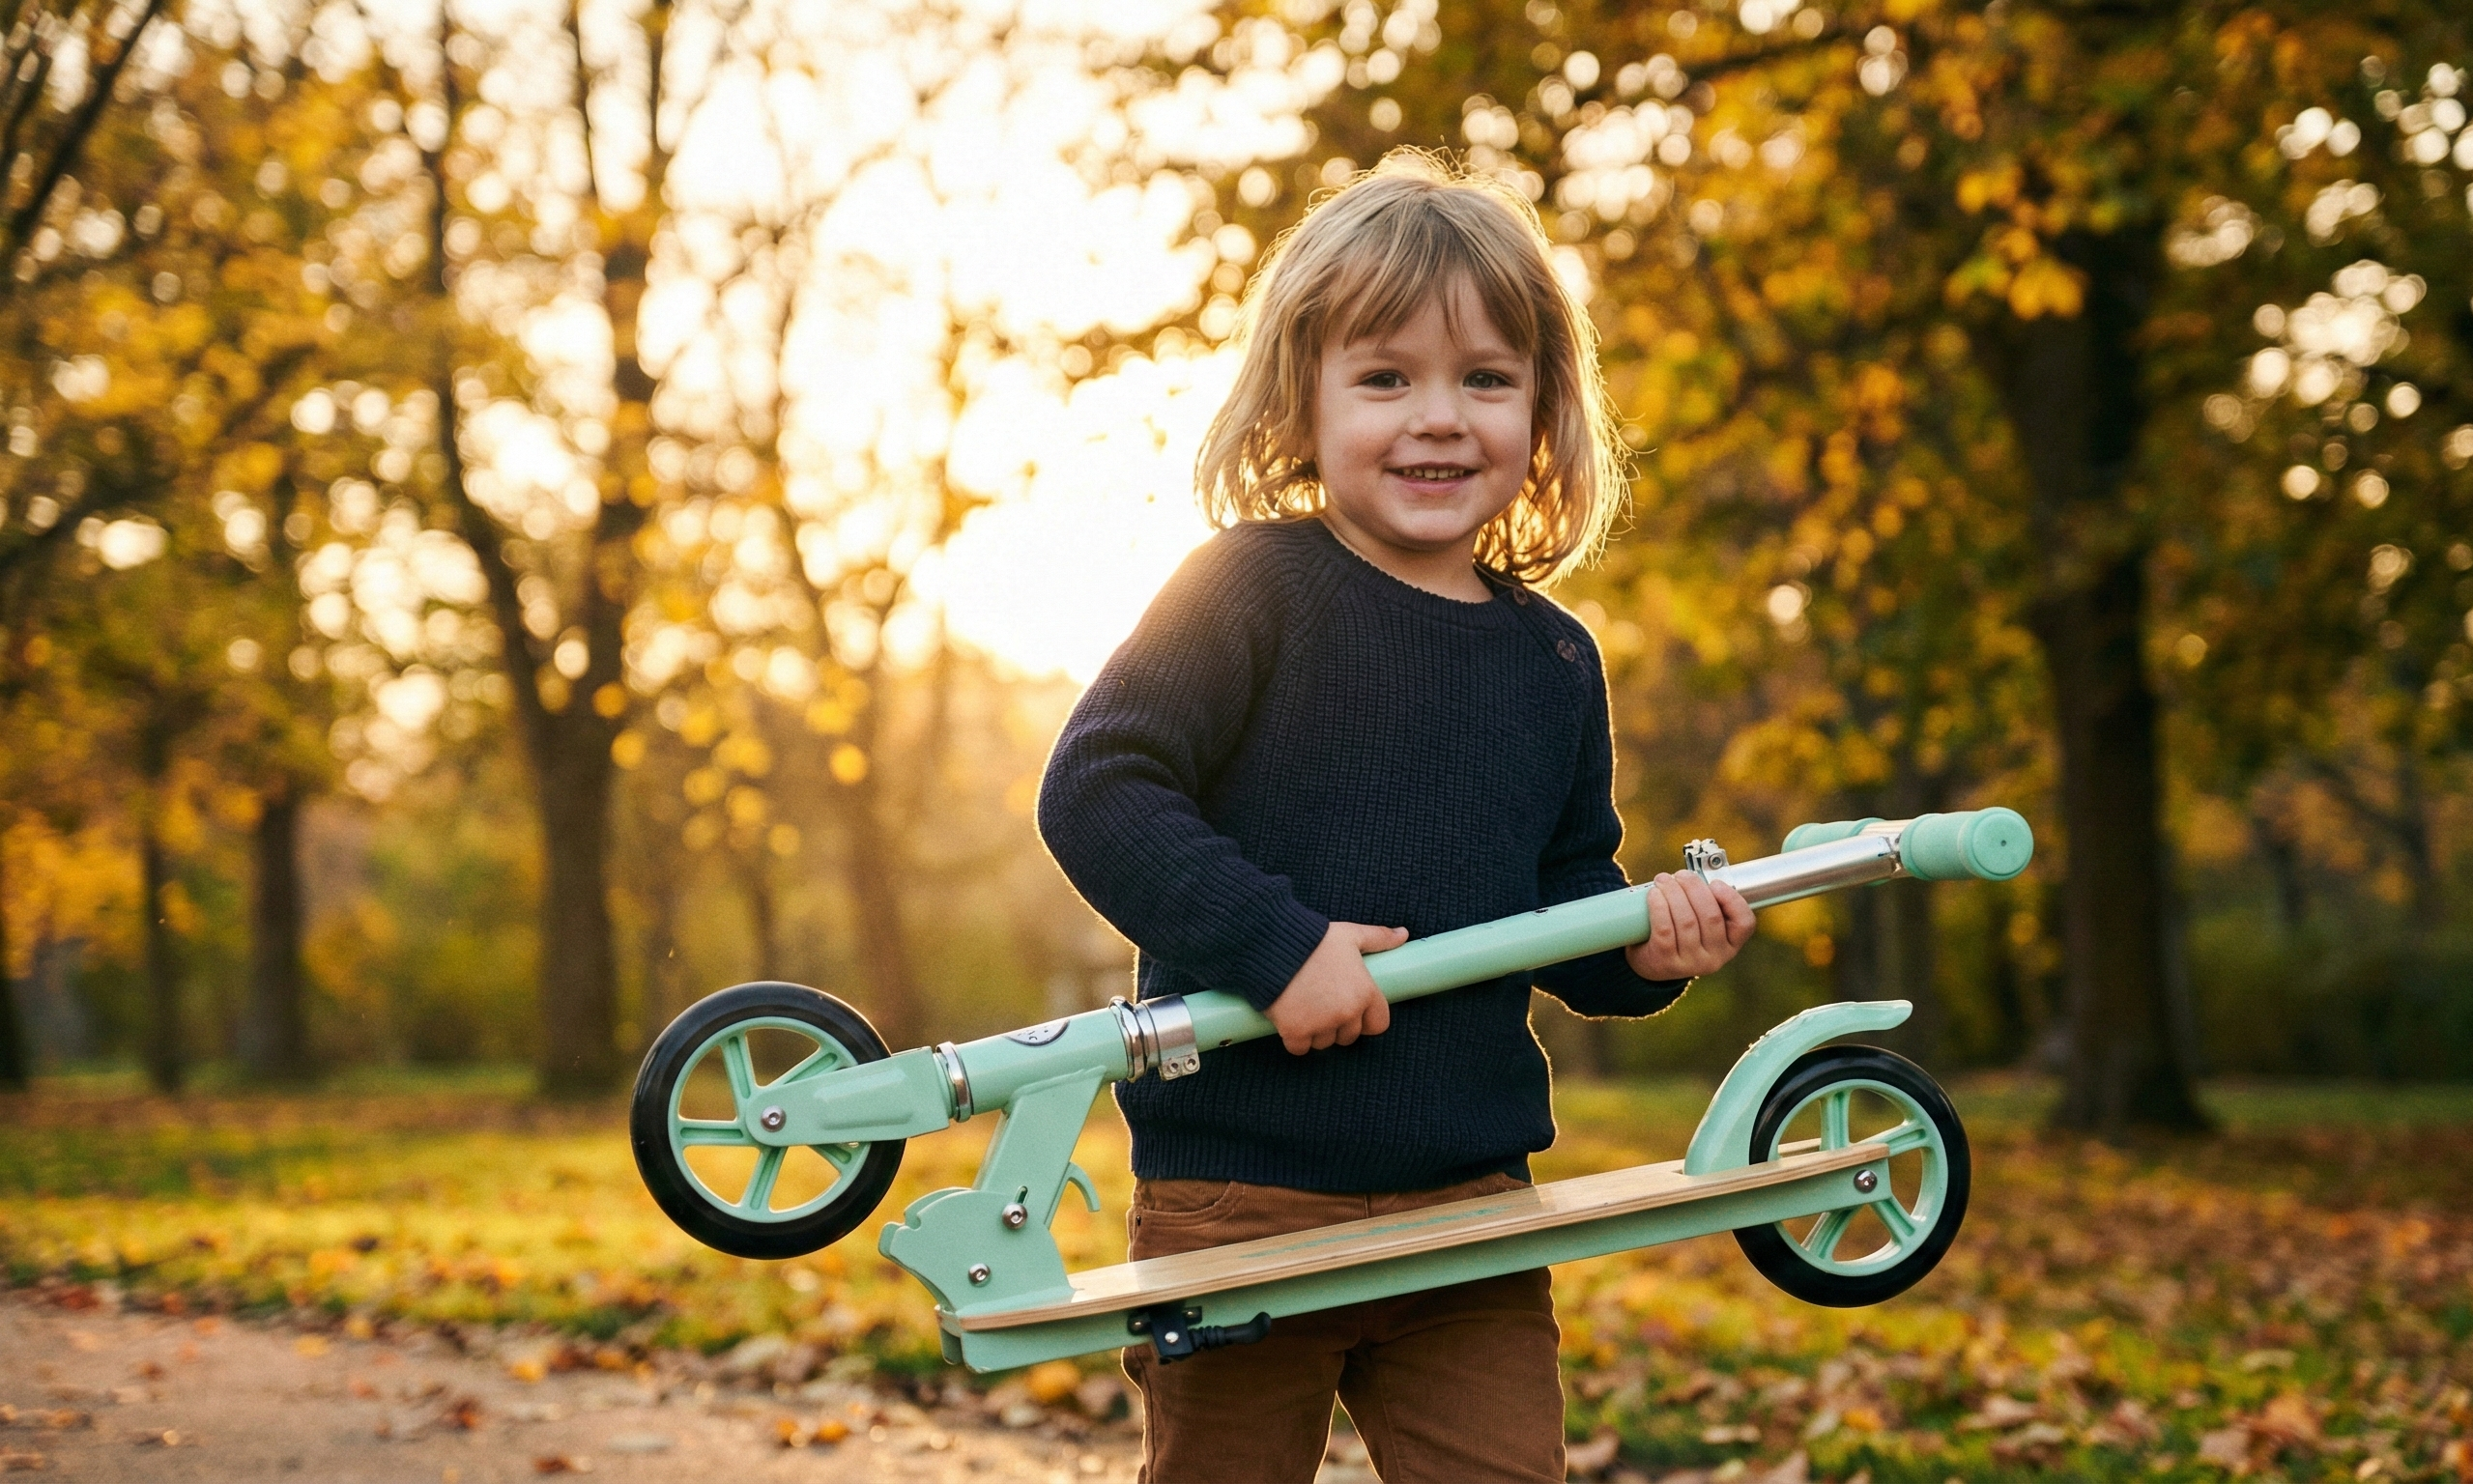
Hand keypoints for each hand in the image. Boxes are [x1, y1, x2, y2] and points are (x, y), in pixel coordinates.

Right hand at [1265, 921, 1407, 1054]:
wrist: (1272, 945)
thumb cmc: (1313, 939)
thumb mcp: (1350, 935)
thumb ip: (1378, 937)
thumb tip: (1403, 934)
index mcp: (1365, 992)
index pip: (1378, 1024)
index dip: (1366, 1020)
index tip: (1353, 1012)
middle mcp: (1347, 1013)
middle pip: (1349, 1036)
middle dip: (1338, 1026)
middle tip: (1322, 1005)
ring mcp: (1321, 1025)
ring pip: (1324, 1043)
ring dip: (1316, 1033)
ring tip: (1304, 1008)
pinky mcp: (1296, 1032)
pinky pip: (1301, 1048)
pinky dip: (1294, 1039)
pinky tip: (1289, 1020)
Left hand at [1625, 872, 1755, 980]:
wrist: (1651, 962)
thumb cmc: (1679, 933)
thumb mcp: (1701, 923)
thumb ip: (1707, 902)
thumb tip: (1698, 874)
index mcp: (1730, 945)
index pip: (1744, 923)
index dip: (1731, 899)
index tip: (1714, 883)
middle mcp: (1715, 958)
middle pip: (1710, 916)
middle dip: (1694, 888)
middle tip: (1681, 875)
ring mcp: (1691, 963)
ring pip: (1686, 921)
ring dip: (1673, 893)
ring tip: (1663, 880)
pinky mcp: (1666, 962)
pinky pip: (1665, 928)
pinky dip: (1659, 906)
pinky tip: (1654, 894)